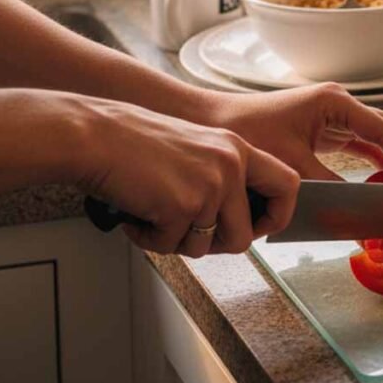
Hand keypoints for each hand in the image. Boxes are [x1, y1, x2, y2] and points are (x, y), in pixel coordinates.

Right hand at [77, 97, 299, 256]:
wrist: (94, 135)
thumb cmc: (134, 142)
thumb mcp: (196, 147)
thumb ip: (221, 176)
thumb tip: (233, 221)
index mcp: (237, 148)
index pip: (288, 184)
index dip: (278, 215)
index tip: (259, 227)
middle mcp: (230, 165)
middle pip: (245, 235)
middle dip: (216, 246)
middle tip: (187, 234)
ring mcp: (210, 186)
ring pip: (206, 247)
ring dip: (176, 241)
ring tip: (153, 215)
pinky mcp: (183, 206)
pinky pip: (171, 246)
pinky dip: (149, 239)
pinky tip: (136, 216)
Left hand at [199, 82, 382, 183]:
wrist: (213, 121)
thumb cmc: (247, 134)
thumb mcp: (292, 166)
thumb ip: (330, 189)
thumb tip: (360, 217)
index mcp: (336, 103)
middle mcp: (341, 103)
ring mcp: (335, 114)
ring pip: (380, 137)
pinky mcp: (326, 127)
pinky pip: (363, 144)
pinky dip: (378, 163)